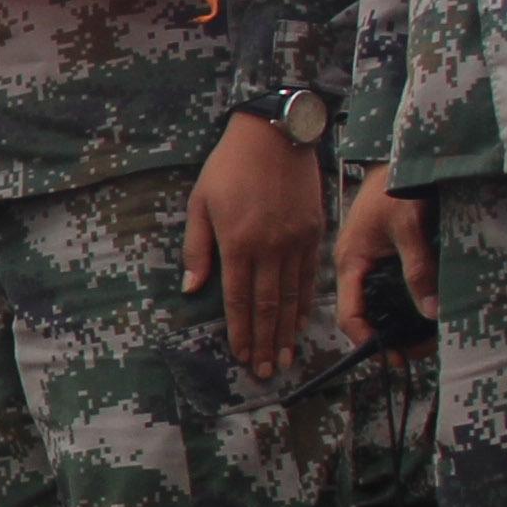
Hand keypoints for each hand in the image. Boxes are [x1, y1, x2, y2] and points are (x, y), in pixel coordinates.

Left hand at [187, 109, 333, 383]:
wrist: (276, 135)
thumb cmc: (229, 167)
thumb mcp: (200, 203)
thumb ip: (197, 249)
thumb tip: (192, 289)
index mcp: (238, 243)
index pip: (239, 300)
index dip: (240, 332)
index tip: (240, 356)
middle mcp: (270, 248)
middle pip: (268, 307)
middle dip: (265, 343)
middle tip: (265, 372)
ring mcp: (296, 242)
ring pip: (292, 297)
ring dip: (288, 331)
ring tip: (285, 358)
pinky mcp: (314, 233)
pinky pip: (310, 277)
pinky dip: (305, 303)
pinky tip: (302, 322)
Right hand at [337, 165, 434, 345]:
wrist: (400, 155)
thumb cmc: (395, 184)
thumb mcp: (407, 226)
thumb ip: (418, 268)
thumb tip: (431, 312)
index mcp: (350, 263)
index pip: (349, 315)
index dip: (367, 340)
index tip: (393, 357)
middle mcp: (357, 268)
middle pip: (367, 315)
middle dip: (390, 337)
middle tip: (419, 352)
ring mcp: (372, 263)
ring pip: (382, 304)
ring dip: (402, 323)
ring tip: (427, 338)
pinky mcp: (387, 256)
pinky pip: (394, 289)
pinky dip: (410, 304)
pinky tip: (429, 312)